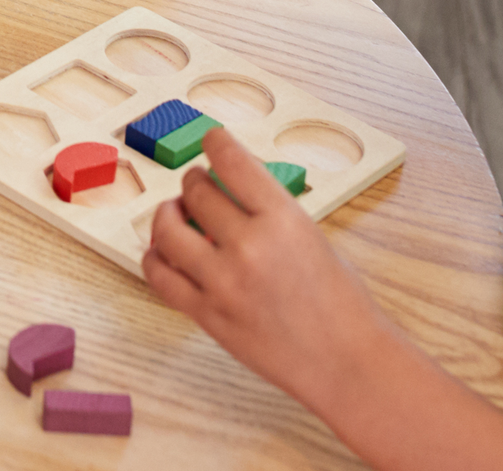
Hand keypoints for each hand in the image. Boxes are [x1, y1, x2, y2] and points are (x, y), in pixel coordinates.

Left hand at [144, 130, 386, 415]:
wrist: (347, 363)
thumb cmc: (340, 302)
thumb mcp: (309, 234)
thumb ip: (268, 209)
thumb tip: (229, 187)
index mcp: (282, 218)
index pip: (231, 159)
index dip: (215, 142)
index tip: (211, 140)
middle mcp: (249, 246)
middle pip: (196, 190)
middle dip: (195, 182)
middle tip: (198, 186)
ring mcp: (223, 283)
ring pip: (167, 229)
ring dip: (168, 213)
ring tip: (176, 214)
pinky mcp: (208, 316)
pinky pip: (161, 277)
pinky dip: (155, 257)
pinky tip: (164, 252)